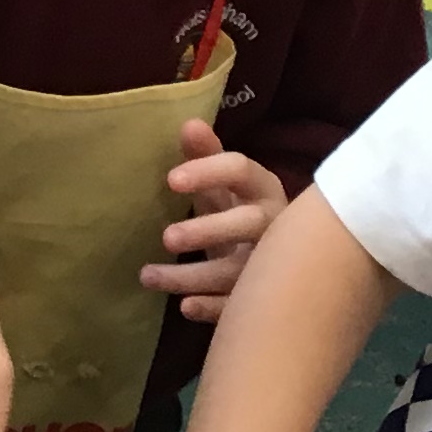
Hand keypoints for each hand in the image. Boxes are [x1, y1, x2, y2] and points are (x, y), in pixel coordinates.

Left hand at [142, 120, 288, 318]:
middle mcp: (276, 226)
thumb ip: (206, 156)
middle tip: (166, 237)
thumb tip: (187, 123)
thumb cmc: (243, 213)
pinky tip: (185, 307)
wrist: (285, 262)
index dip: (208, 172)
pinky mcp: (266, 299)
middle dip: (208, 230)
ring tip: (146, 276)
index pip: (241, 170)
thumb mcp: (226, 186)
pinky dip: (213, 308)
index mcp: (264, 189)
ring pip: (237, 272)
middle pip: (248, 224)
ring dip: (191, 276)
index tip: (171, 180)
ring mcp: (274, 266)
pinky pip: (240, 306)